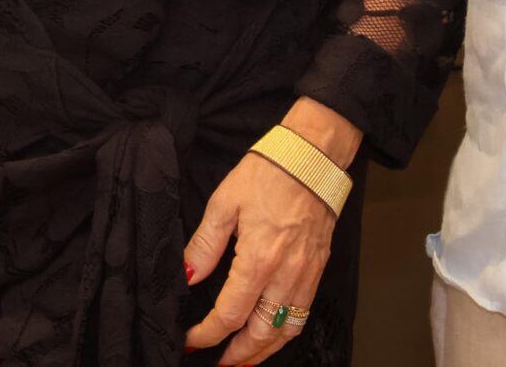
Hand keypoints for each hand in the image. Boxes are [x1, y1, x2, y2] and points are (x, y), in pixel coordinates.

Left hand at [183, 103, 359, 364]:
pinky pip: (302, 315)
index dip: (208, 334)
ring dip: (263, 351)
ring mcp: (306, 276)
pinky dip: (286, 334)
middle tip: (216, 361)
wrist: (312, 158)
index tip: (191, 339)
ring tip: (241, 359)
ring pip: (287, 331)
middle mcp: (286, 275)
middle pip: (262, 333)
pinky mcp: (318, 271)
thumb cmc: (268, 173)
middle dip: (237, 354)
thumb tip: (187, 275)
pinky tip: (271, 334)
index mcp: (259, 259)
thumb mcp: (224, 203)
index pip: (231, 313)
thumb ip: (204, 244)